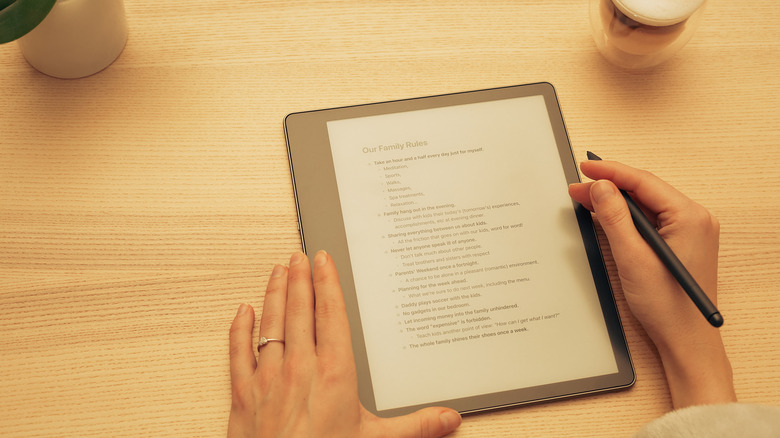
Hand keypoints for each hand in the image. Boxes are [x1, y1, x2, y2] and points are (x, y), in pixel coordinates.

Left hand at [228, 250, 461, 437]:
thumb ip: (415, 428)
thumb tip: (449, 419)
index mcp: (333, 373)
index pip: (331, 315)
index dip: (327, 283)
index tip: (323, 260)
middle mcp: (299, 368)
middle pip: (299, 311)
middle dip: (299, 279)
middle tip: (299, 255)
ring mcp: (267, 379)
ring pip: (271, 324)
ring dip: (274, 295)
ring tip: (277, 271)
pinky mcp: (243, 396)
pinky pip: (238, 353)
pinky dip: (239, 330)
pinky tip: (242, 312)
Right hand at [568, 159, 735, 407]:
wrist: (685, 339)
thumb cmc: (667, 305)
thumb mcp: (632, 257)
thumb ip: (614, 217)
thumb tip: (601, 186)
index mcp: (690, 216)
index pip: (643, 181)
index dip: (611, 172)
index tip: (585, 167)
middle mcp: (694, 218)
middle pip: (645, 190)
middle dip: (609, 186)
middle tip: (578, 187)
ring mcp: (690, 230)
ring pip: (646, 204)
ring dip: (616, 201)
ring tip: (586, 199)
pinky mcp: (681, 242)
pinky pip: (650, 219)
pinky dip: (626, 216)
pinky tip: (607, 216)